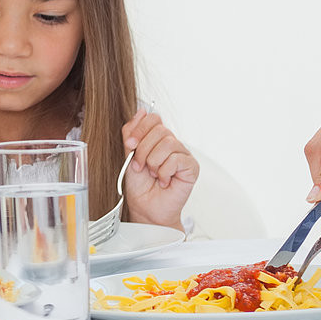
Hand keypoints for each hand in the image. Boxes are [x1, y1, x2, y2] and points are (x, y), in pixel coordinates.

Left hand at [120, 110, 198, 229]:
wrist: (146, 208)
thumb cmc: (139, 185)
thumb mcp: (129, 155)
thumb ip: (132, 133)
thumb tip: (141, 111)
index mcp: (157, 139)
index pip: (153, 118)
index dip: (140, 128)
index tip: (130, 144)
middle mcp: (172, 144)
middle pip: (159, 130)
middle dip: (143, 150)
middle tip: (140, 166)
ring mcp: (183, 154)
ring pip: (168, 143)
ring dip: (153, 162)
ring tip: (153, 174)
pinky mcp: (191, 167)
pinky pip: (176, 159)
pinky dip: (164, 172)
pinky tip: (164, 181)